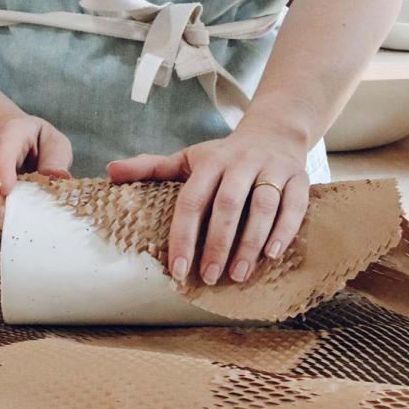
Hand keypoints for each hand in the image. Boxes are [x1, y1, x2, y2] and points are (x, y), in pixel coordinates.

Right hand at [0, 114, 72, 233]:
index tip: (6, 191)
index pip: (3, 154)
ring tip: (9, 230)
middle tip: (10, 219)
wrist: (12, 137)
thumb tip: (60, 178)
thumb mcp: (53, 142)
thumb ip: (55, 159)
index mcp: (10, 136)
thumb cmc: (39, 141)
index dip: (3, 172)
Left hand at [107, 115, 310, 284]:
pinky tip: (272, 255)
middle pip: (227, 205)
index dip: (183, 236)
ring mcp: (272, 169)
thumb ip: (151, 168)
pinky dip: (284, 230)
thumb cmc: (225, 155)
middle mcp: (241, 163)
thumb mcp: (188, 158)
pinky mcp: (299, 177)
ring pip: (262, 206)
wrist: (276, 131)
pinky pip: (294, 205)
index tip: (177, 269)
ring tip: (239, 274)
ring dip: (250, 242)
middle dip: (216, 244)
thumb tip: (109, 172)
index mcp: (211, 162)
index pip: (192, 201)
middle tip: (209, 277)